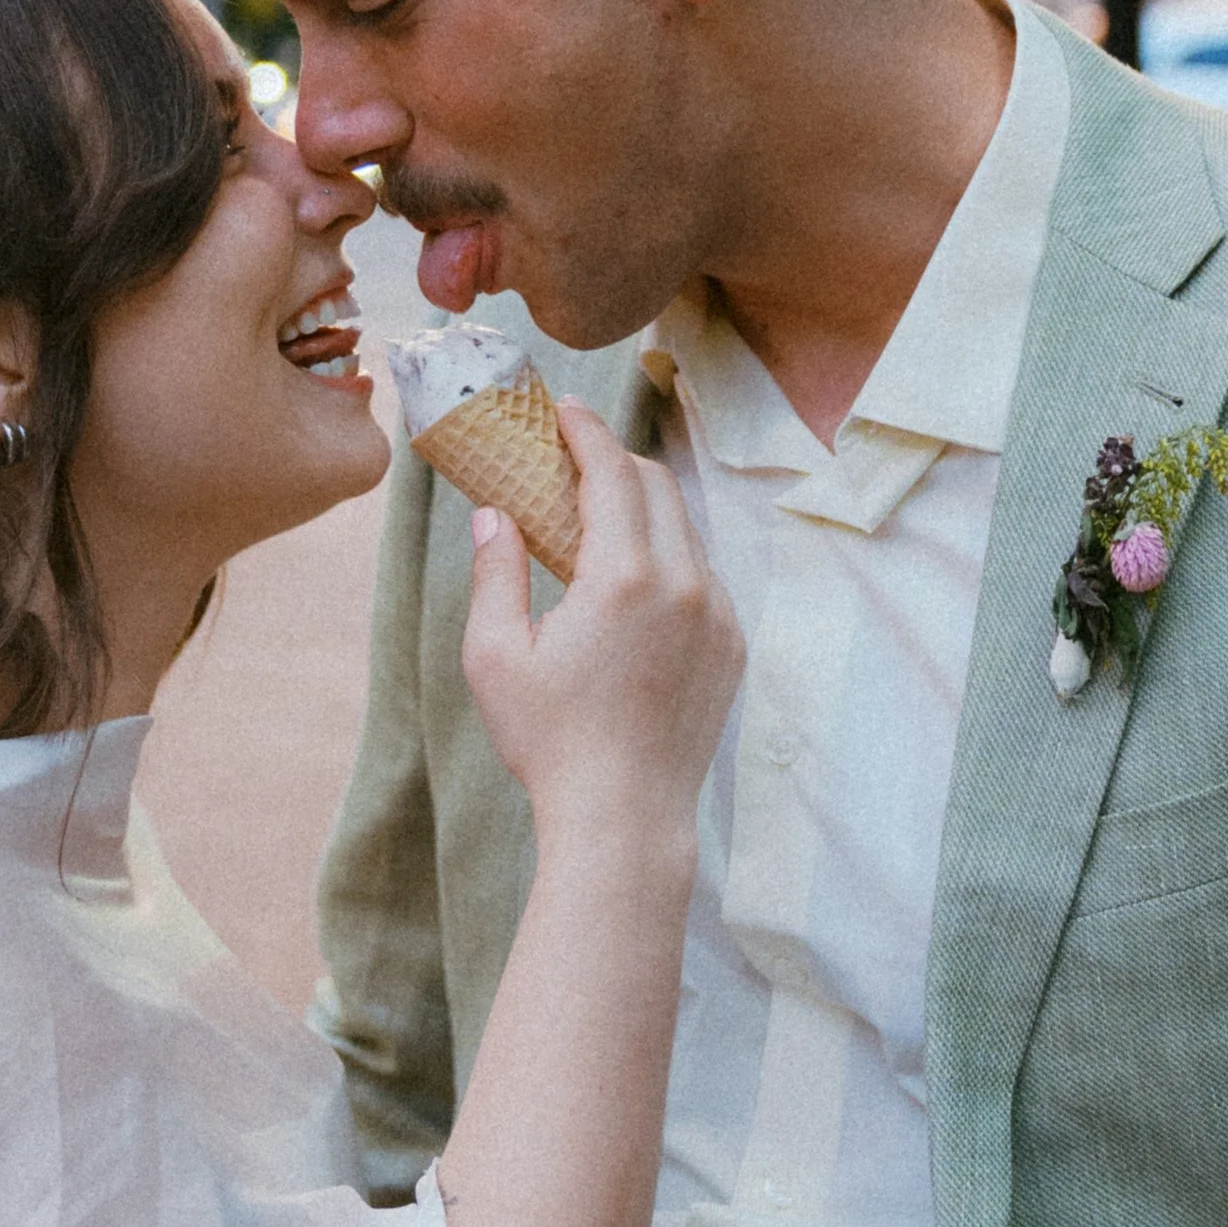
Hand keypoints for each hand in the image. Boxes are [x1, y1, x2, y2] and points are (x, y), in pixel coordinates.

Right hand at [459, 400, 740, 834]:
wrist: (625, 817)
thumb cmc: (550, 742)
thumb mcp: (495, 657)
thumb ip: (495, 573)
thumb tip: (494, 515)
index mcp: (624, 578)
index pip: (612, 472)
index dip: (586, 431)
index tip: (564, 409)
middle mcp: (684, 584)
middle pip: (656, 486)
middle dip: (614, 460)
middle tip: (572, 457)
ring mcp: (718, 615)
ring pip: (685, 528)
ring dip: (643, 508)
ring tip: (597, 518)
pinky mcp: (733, 645)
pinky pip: (702, 574)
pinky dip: (668, 556)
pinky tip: (631, 579)